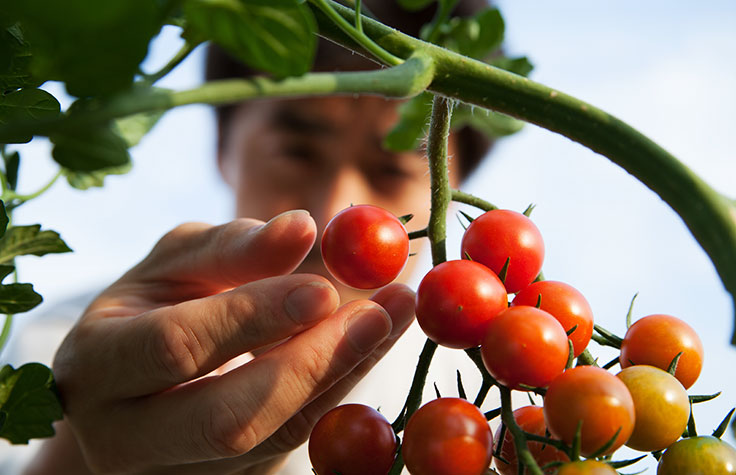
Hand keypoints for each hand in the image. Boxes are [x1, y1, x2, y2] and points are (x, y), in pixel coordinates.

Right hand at [28, 210, 414, 473]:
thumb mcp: (176, 264)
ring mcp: (175, 473)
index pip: (176, 346)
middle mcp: (124, 435)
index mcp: (97, 365)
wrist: (133, 384)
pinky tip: (372, 344)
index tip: (325, 288)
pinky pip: (291, 444)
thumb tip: (303, 226)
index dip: (252, 318)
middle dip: (311, 364)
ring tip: (393, 313)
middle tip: (378, 310)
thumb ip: (233, 247)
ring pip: (270, 440)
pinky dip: (338, 392)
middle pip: (227, 418)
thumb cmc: (151, 307)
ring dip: (341, 375)